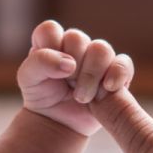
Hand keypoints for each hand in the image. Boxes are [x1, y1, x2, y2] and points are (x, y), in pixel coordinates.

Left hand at [17, 20, 133, 135]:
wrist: (57, 123)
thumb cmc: (41, 96)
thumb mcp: (27, 79)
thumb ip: (40, 62)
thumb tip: (70, 63)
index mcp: (51, 41)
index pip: (50, 29)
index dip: (49, 48)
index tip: (47, 70)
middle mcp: (75, 45)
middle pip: (77, 39)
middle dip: (70, 67)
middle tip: (66, 86)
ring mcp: (96, 58)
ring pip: (102, 49)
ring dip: (90, 75)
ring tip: (81, 97)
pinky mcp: (115, 73)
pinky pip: (124, 64)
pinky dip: (116, 74)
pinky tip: (106, 89)